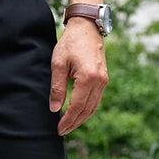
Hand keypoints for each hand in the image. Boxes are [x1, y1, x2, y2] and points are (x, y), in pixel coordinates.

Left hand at [49, 17, 107, 135]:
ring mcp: (104, 80)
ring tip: (69, 125)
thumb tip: (54, 109)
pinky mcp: (104, 78)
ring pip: (93, 107)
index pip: (77, 107)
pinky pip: (96, 99)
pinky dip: (87, 109)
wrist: (87, 27)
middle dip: (74, 123)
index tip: (58, 129)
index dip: (67, 120)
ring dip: (81, 118)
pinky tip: (78, 113)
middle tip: (62, 131)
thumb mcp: (58, 64)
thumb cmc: (70, 43)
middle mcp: (99, 81)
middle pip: (87, 110)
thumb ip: (57, 87)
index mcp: (88, 78)